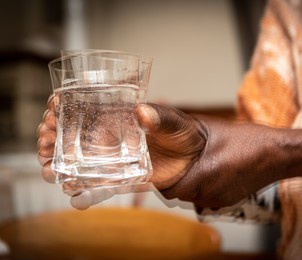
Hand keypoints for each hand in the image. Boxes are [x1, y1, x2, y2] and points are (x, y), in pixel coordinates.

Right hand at [36, 97, 206, 208]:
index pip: (83, 106)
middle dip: (51, 136)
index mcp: (118, 115)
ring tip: (49, 169)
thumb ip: (160, 117)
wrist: (196, 159)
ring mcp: (113, 157)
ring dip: (58, 164)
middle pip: (71, 134)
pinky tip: (72, 194)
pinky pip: (97, 185)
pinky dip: (83, 191)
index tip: (52, 108)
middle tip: (44, 141)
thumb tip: (142, 113)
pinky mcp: (121, 177)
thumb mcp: (174, 122)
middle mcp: (110, 135)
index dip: (62, 106)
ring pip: (77, 160)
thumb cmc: (185, 134)